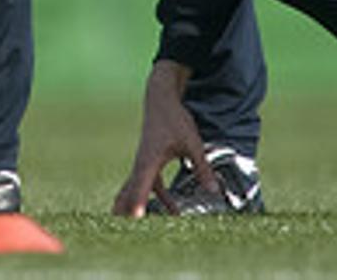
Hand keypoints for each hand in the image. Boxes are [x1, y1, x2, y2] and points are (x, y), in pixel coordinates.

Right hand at [112, 60, 215, 217]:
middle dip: (124, 215)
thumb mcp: (192, 143)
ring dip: (135, 208)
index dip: (137, 205)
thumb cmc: (175, 119)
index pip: (140, 188)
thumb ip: (202, 167)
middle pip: (127, 195)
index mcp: (148, 162)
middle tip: (123, 237)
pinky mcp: (147, 162)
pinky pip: (147, 185)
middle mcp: (141, 166)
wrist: (161, 98)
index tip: (135, 221)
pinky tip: (173, 211)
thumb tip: (213, 191)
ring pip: (133, 191)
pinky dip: (154, 199)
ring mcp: (142, 164)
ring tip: (138, 232)